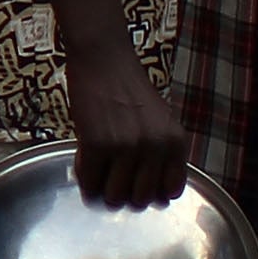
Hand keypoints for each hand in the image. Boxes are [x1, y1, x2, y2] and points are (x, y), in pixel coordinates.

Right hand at [66, 36, 186, 209]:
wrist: (103, 59)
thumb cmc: (129, 88)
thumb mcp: (160, 120)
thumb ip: (163, 154)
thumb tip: (160, 197)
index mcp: (175, 143)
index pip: (169, 192)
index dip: (150, 195)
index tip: (135, 186)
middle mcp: (154, 147)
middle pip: (139, 199)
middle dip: (123, 196)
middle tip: (110, 182)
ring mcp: (124, 146)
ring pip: (113, 195)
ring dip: (102, 192)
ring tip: (95, 176)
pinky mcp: (95, 142)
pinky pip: (89, 179)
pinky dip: (84, 179)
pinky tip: (82, 164)